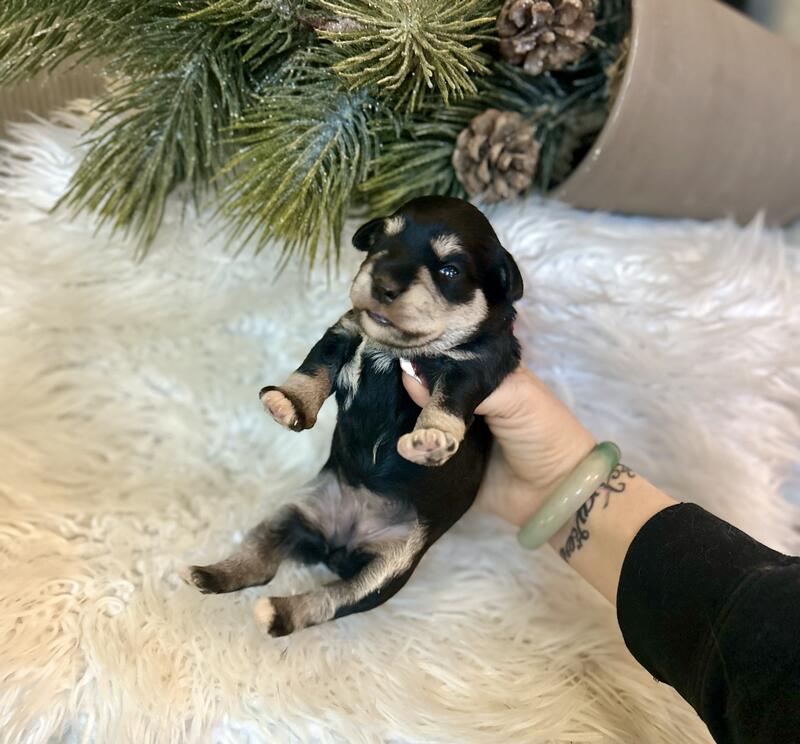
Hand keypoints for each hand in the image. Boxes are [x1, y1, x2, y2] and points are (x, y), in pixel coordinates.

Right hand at [402, 366, 595, 525]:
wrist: (554, 492)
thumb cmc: (543, 433)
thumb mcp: (512, 395)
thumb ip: (465, 387)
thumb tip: (410, 376)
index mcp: (483, 374)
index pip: (448, 356)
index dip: (426, 353)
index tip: (401, 349)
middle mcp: (464, 398)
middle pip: (426, 385)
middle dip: (408, 383)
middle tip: (389, 382)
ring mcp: (450, 429)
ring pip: (417, 415)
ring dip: (403, 413)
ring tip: (385, 406)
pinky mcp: (441, 459)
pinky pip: (417, 449)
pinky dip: (407, 444)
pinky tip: (390, 433)